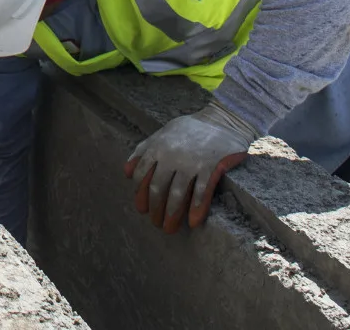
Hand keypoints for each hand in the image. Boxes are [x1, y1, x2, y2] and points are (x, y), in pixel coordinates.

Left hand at [123, 101, 258, 231]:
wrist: (222, 120)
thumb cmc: (189, 129)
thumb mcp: (162, 134)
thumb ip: (143, 150)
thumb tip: (127, 173)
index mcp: (157, 147)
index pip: (142, 176)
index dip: (140, 195)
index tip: (143, 209)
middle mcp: (171, 156)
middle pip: (157, 189)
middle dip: (155, 209)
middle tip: (156, 224)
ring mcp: (191, 162)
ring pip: (177, 194)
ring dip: (172, 215)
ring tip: (169, 228)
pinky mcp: (211, 166)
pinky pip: (201, 191)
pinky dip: (196, 208)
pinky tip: (192, 222)